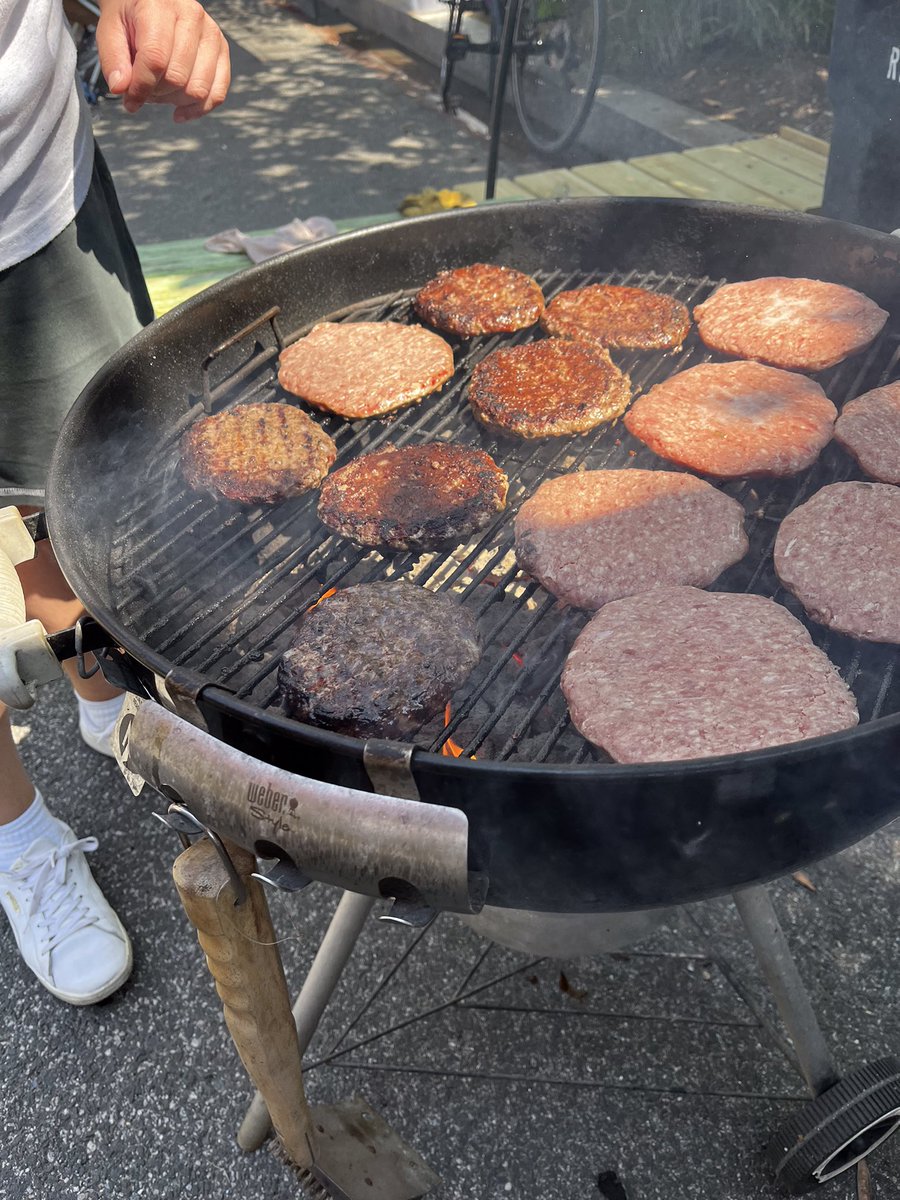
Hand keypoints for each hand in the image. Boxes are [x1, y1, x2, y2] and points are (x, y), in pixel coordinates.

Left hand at [96, 0, 230, 121]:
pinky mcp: (222, 51)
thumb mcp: (111, 30)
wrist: (152, 2)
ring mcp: (210, 34)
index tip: (130, 100)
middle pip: (177, 78)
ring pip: (198, 89)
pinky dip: (198, 109)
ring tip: (161, 91)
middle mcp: (191, 16)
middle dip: (157, 94)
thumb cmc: (131, 16)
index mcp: (160, 6)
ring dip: (175, 101)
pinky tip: (180, 110)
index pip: (155, 59)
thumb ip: (113, 59)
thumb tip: (121, 88)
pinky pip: (217, 93)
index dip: (141, 87)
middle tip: (144, 90)